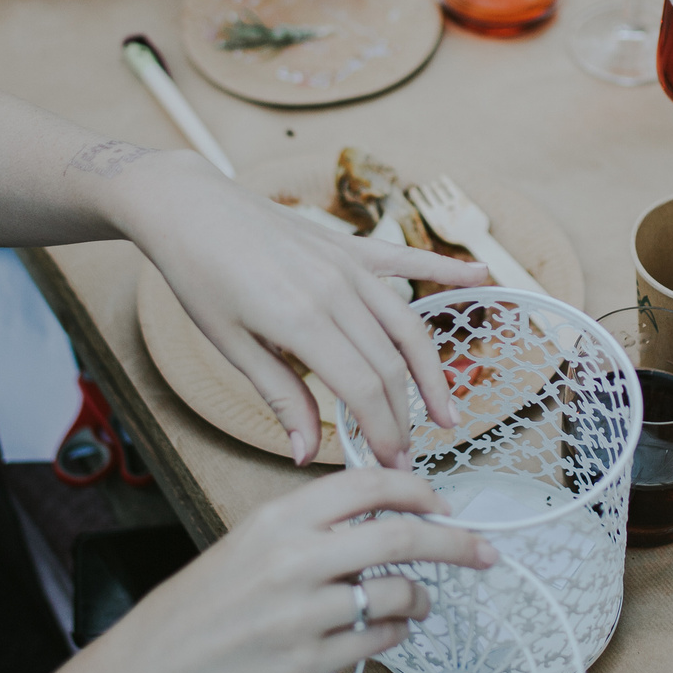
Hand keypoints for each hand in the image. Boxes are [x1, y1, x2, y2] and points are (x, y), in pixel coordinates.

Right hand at [92, 468, 500, 672]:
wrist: (154, 664)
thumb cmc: (206, 601)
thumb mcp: (252, 540)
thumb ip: (315, 524)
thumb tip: (390, 512)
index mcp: (279, 519)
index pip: (370, 485)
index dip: (421, 490)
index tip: (445, 503)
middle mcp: (294, 560)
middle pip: (402, 535)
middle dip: (457, 542)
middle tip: (483, 551)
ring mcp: (302, 614)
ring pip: (399, 592)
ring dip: (423, 597)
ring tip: (419, 601)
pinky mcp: (309, 662)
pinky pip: (380, 639)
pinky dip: (395, 631)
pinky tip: (385, 629)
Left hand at [109, 153, 486, 464]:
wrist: (189, 207)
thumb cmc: (200, 277)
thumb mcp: (231, 345)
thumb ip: (279, 396)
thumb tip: (305, 454)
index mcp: (301, 319)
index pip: (363, 388)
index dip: (383, 432)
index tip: (390, 464)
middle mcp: (334, 289)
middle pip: (390, 365)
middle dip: (405, 417)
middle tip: (410, 455)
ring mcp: (346, 263)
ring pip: (408, 324)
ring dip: (431, 372)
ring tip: (446, 411)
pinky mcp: (348, 245)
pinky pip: (406, 260)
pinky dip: (446, 268)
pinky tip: (482, 276)